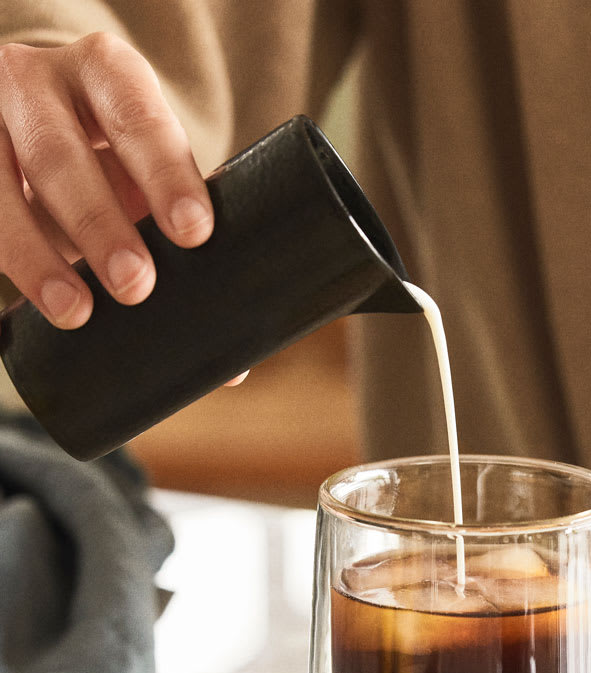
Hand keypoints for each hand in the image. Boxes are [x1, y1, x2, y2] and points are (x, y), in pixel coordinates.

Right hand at [0, 34, 212, 327]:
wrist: (39, 119)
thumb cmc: (114, 156)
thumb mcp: (148, 165)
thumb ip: (183, 224)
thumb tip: (232, 348)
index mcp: (106, 72)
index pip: (137, 115)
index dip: (165, 173)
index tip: (194, 232)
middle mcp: (37, 82)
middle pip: (59, 154)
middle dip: (99, 224)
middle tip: (137, 286)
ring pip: (1, 188)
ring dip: (39, 256)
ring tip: (78, 311)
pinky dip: (9, 260)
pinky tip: (30, 305)